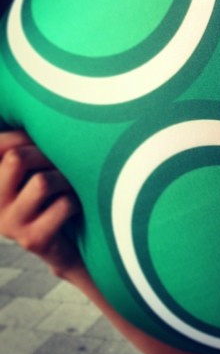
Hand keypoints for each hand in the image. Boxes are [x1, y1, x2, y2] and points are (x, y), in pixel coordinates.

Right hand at [0, 131, 81, 276]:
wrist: (68, 247)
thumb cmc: (56, 194)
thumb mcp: (38, 167)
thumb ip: (28, 146)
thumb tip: (35, 106)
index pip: (0, 145)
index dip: (25, 134)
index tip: (43, 140)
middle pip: (16, 158)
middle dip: (47, 154)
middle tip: (62, 163)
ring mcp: (9, 224)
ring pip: (41, 182)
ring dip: (66, 179)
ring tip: (71, 185)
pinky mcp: (33, 240)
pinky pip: (62, 204)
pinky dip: (77, 200)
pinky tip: (78, 206)